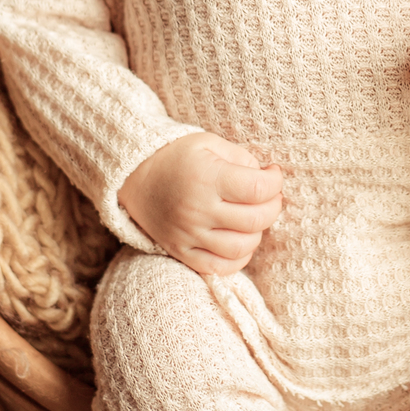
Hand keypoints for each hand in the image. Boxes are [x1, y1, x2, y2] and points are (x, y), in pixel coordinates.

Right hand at [119, 133, 283, 276]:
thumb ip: (242, 158)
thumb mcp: (209, 143)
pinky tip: (240, 238)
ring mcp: (189, 235)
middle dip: (273, 206)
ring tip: (252, 216)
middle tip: (269, 195)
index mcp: (207, 177)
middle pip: (256, 220)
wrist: (134, 177)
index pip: (258, 189)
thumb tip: (267, 179)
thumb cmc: (178, 156)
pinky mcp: (182, 252)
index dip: (275, 182)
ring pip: (242, 247)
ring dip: (258, 232)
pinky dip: (239, 257)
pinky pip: (221, 267)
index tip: (272, 173)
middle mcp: (198, 209)